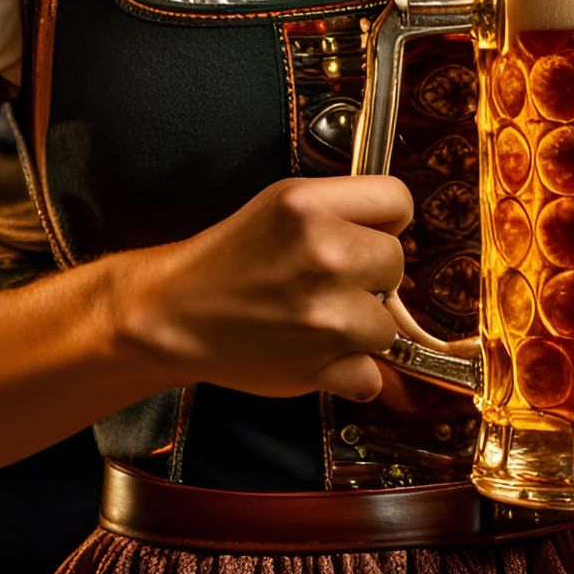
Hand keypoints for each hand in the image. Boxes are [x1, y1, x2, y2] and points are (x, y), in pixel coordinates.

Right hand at [109, 175, 411, 402]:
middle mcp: (324, 253)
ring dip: (362, 327)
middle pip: (396, 261)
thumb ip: (339, 208)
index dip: (387, 220)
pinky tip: (319, 355)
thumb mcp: (281, 203)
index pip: (397, 198)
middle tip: (333, 280)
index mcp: (309, 204)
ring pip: (388, 323)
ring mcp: (325, 313)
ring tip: (318, 318)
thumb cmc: (227, 259)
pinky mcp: (320, 365)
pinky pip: (371, 374)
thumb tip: (395, 227)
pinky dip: (350, 373)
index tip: (370, 234)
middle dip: (372, 273)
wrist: (175, 314)